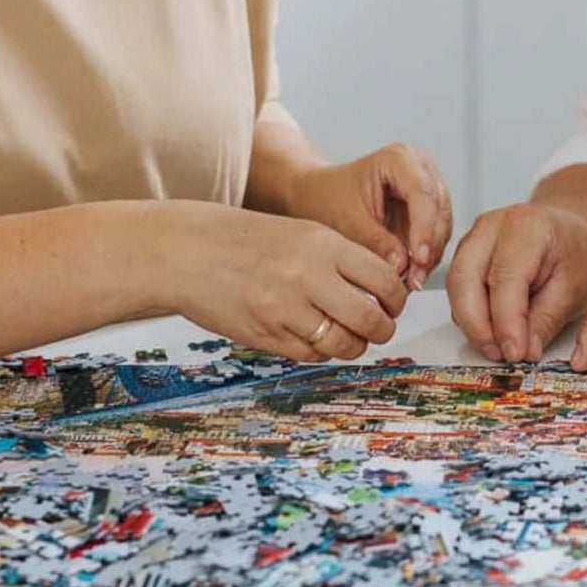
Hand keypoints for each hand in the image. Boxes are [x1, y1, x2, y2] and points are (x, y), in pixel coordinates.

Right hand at [160, 202, 408, 362]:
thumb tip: (382, 287)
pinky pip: (310, 354)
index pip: (382, 278)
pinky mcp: (266, 335)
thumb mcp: (302, 233)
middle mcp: (308, 276)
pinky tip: (317, 339)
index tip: (394, 303)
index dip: (396, 297)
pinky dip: (321, 351)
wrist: (190, 252)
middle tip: (381, 327)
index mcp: (323, 244)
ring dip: (354, 346)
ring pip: (342, 344)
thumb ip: (340, 258)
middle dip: (383, 329)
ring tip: (351, 338)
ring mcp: (286, 309)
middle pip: (370, 318)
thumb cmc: (248, 240)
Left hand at [287, 142, 452, 289]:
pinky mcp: (429, 207)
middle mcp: (420, 167)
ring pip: (443, 224)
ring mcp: (428, 186)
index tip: (418, 259)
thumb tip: (402, 265)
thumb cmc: (330, 198)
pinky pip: (437, 234)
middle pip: (438, 209)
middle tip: (414, 279)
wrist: (322, 195)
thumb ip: (376, 241)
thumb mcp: (348, 221)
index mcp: (399, 158)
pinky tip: (413, 274)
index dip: (424, 228)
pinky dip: (428, 255)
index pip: (422, 193)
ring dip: (430, 255)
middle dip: (428, 247)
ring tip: (411, 281)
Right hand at [448, 201, 586, 362]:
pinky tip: (493, 332)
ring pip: (456, 287)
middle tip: (501, 355)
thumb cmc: (577, 254)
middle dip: (478, 326)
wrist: (571, 235)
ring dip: (472, 324)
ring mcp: (474, 238)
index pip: (505, 277)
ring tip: (499, 348)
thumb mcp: (577, 288)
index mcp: (526, 226)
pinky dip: (470, 316)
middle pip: (466, 279)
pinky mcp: (465, 255)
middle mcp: (492, 226)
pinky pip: (457, 291)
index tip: (515, 353)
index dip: (506, 321)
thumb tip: (523, 351)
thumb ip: (547, 319)